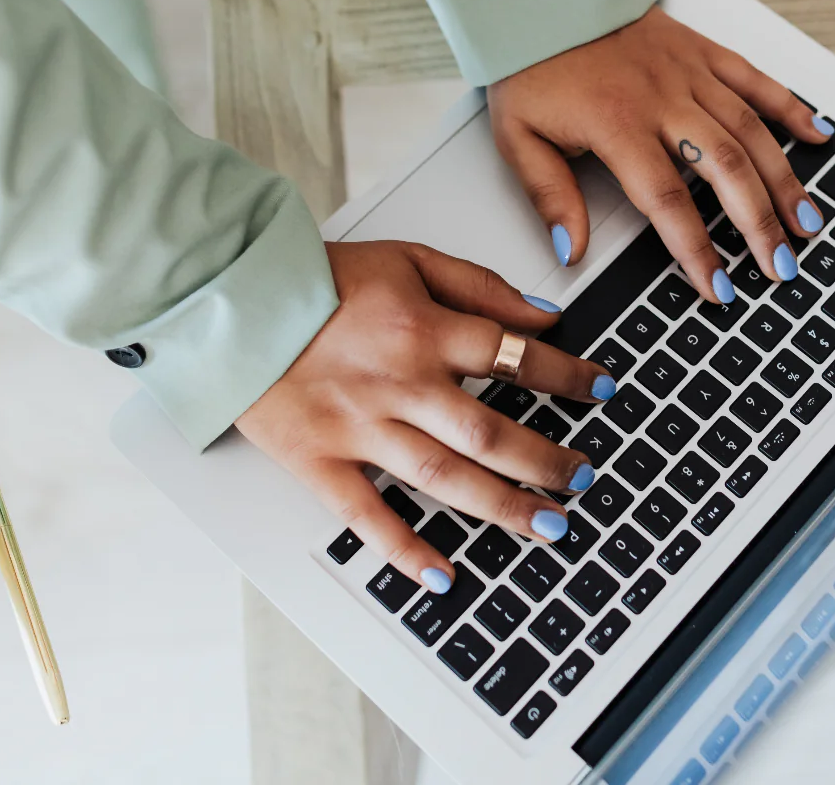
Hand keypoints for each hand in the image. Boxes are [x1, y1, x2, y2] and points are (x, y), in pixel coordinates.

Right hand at [236, 241, 614, 593]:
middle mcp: (399, 384)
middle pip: (490, 433)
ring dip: (502, 507)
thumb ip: (479, 285)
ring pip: (444, 478)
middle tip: (584, 478)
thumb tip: (543, 318)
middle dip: (547, 460)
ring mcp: (360, 428)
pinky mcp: (320, 461)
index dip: (566, 376)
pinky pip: (367, 515)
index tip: (601, 390)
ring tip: (549, 527)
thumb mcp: (408, 258)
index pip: (514, 357)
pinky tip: (444, 575)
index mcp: (423, 330)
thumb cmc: (320, 279)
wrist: (233, 299)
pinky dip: (405, 550)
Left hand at [487, 5, 833, 302]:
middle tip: (781, 266)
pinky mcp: (700, 50)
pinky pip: (755, 79)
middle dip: (759, 224)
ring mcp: (688, 72)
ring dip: (784, 180)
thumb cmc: (530, 64)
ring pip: (751, 130)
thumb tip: (571, 250)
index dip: (697, 249)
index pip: (667, 200)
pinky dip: (790, 107)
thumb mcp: (518, 137)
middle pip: (726, 169)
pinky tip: (816, 136)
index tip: (719, 287)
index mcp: (617, 124)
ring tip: (807, 222)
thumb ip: (550, 196)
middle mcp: (663, 98)